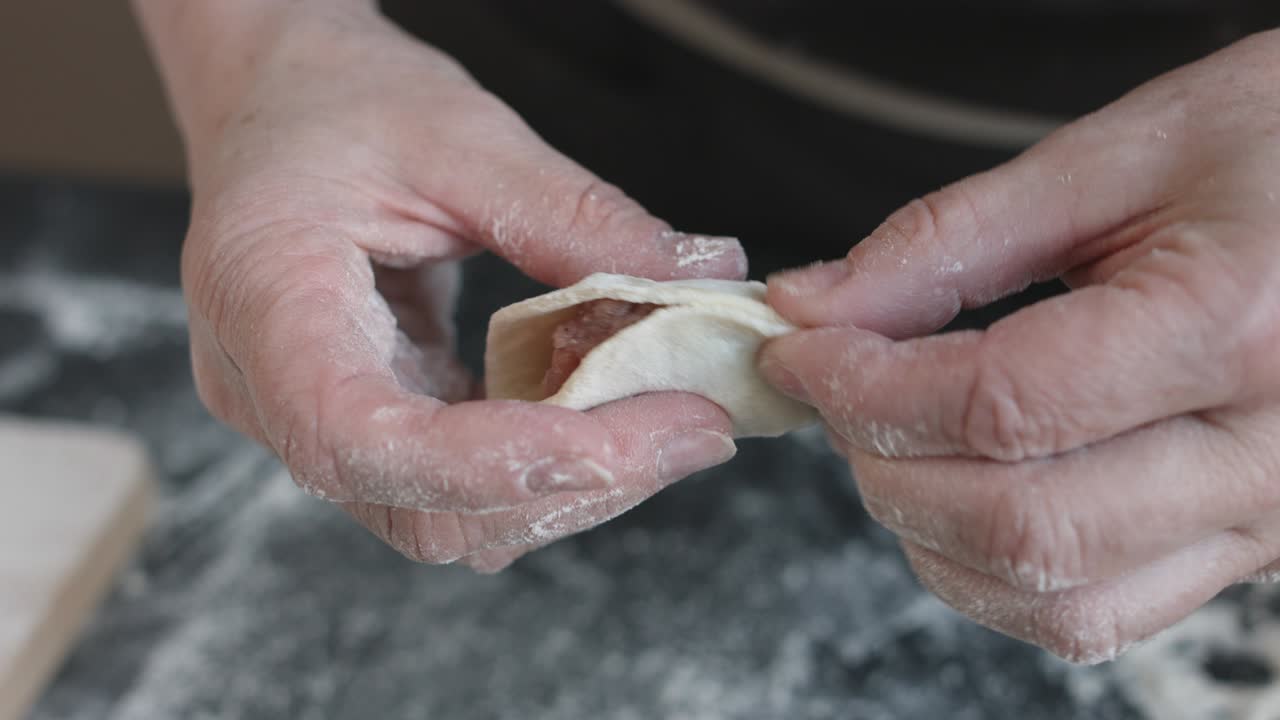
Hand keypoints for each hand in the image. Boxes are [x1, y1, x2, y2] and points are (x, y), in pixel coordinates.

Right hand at [141, 2, 743, 570]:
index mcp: (265, 304)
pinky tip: (617, 410)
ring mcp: (319, 423)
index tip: (626, 440)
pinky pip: (465, 486)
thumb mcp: (458, 134)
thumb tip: (697, 278)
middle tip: (695, 428)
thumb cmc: (340, 101)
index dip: (494, 463)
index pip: (361, 439)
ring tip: (671, 419)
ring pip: (454, 519)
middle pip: (425, 509)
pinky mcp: (375, 424)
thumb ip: (572, 215)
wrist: (282, 103)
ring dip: (574, 487)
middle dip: (572, 485)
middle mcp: (274, 393)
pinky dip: (552, 462)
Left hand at [759, 30, 1279, 661]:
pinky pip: (1104, 613)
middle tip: (836, 392)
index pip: (1000, 406)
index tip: (801, 350)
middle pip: (1017, 524)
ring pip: (1055, 598)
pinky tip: (968, 497)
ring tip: (896, 440)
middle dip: (883, 465)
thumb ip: (952, 240)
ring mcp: (1267, 521)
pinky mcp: (1251, 548)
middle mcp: (1265, 454)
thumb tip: (820, 307)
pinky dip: (1002, 574)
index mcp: (1235, 328)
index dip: (865, 387)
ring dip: (931, 533)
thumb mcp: (1123, 155)